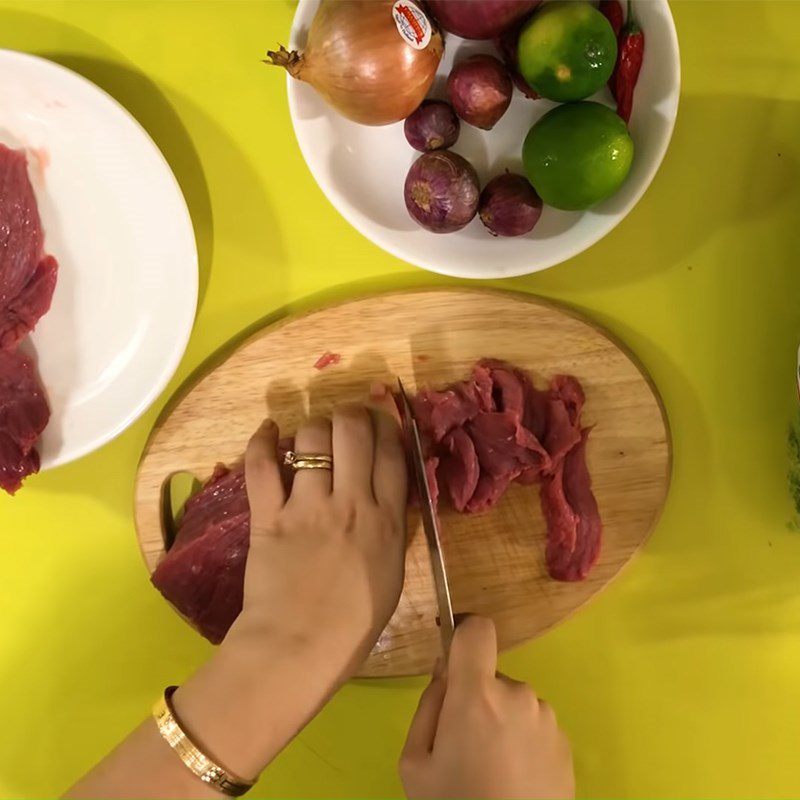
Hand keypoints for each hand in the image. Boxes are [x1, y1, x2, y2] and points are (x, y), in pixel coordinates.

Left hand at [227, 389, 407, 678]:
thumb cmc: (353, 624)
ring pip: (312, 437)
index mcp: (386, 520)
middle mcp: (351, 503)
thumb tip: (387, 492)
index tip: (380, 423)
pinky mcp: (268, 516)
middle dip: (351, 415)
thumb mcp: (391, 573)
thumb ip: (392, 527)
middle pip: (355, 430)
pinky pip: (263, 465)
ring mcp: (307, 507)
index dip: (387, 426)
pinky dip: (263, 441)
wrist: (299, 649)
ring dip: (313, 428)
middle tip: (345, 424)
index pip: (392, 451)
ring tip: (310, 439)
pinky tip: (269, 431)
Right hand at [399, 616, 574, 799]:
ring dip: (502, 722)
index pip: (477, 629)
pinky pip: (534, 726)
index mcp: (477, 694)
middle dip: (476, 699)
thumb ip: (428, 705)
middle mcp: (518, 695)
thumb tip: (446, 673)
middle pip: (490, 676)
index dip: (463, 631)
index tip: (453, 650)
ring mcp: (547, 719)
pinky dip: (523, 742)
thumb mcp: (414, 762)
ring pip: (513, 703)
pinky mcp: (565, 743)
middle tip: (464, 746)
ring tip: (492, 768)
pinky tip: (515, 778)